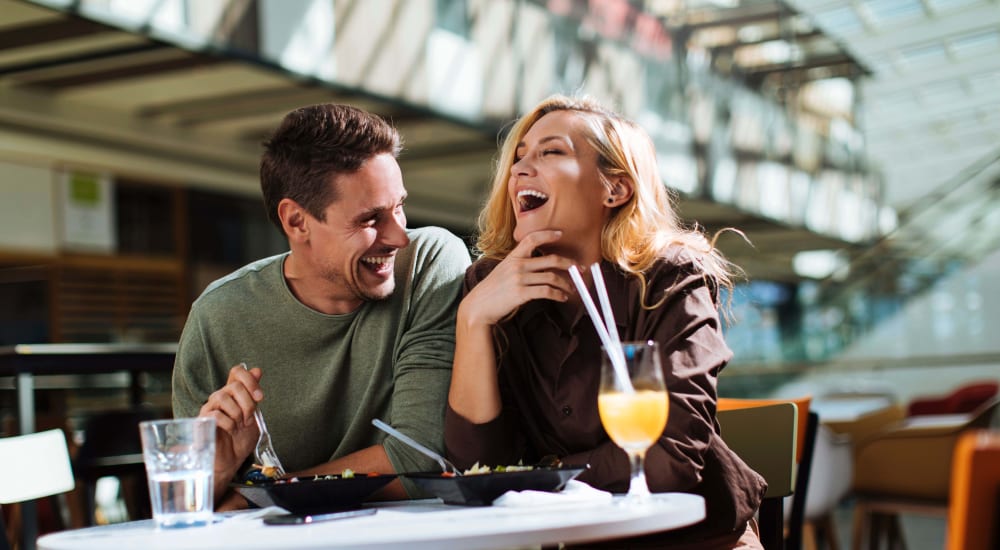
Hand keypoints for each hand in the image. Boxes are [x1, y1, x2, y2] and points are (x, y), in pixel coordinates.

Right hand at [199, 365, 261, 484]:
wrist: (230, 462)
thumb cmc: (240, 440)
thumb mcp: (254, 416)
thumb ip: (254, 395)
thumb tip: (257, 370)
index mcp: (232, 394)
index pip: (237, 371)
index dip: (250, 380)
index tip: (260, 397)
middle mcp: (219, 397)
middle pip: (234, 386)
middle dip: (248, 404)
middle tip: (248, 419)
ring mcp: (209, 408)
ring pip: (223, 397)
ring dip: (237, 414)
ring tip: (238, 427)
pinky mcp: (202, 421)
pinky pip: (216, 414)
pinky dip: (228, 424)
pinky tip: (230, 431)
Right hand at [459, 230, 575, 326]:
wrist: (479, 305)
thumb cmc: (493, 290)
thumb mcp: (503, 271)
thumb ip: (519, 265)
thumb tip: (541, 266)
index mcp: (513, 257)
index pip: (532, 238)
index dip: (548, 234)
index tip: (561, 234)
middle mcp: (517, 265)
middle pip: (551, 259)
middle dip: (569, 264)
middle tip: (580, 269)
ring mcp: (519, 279)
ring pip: (552, 277)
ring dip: (566, 284)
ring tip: (572, 289)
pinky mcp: (521, 293)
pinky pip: (546, 292)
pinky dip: (558, 295)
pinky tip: (562, 298)